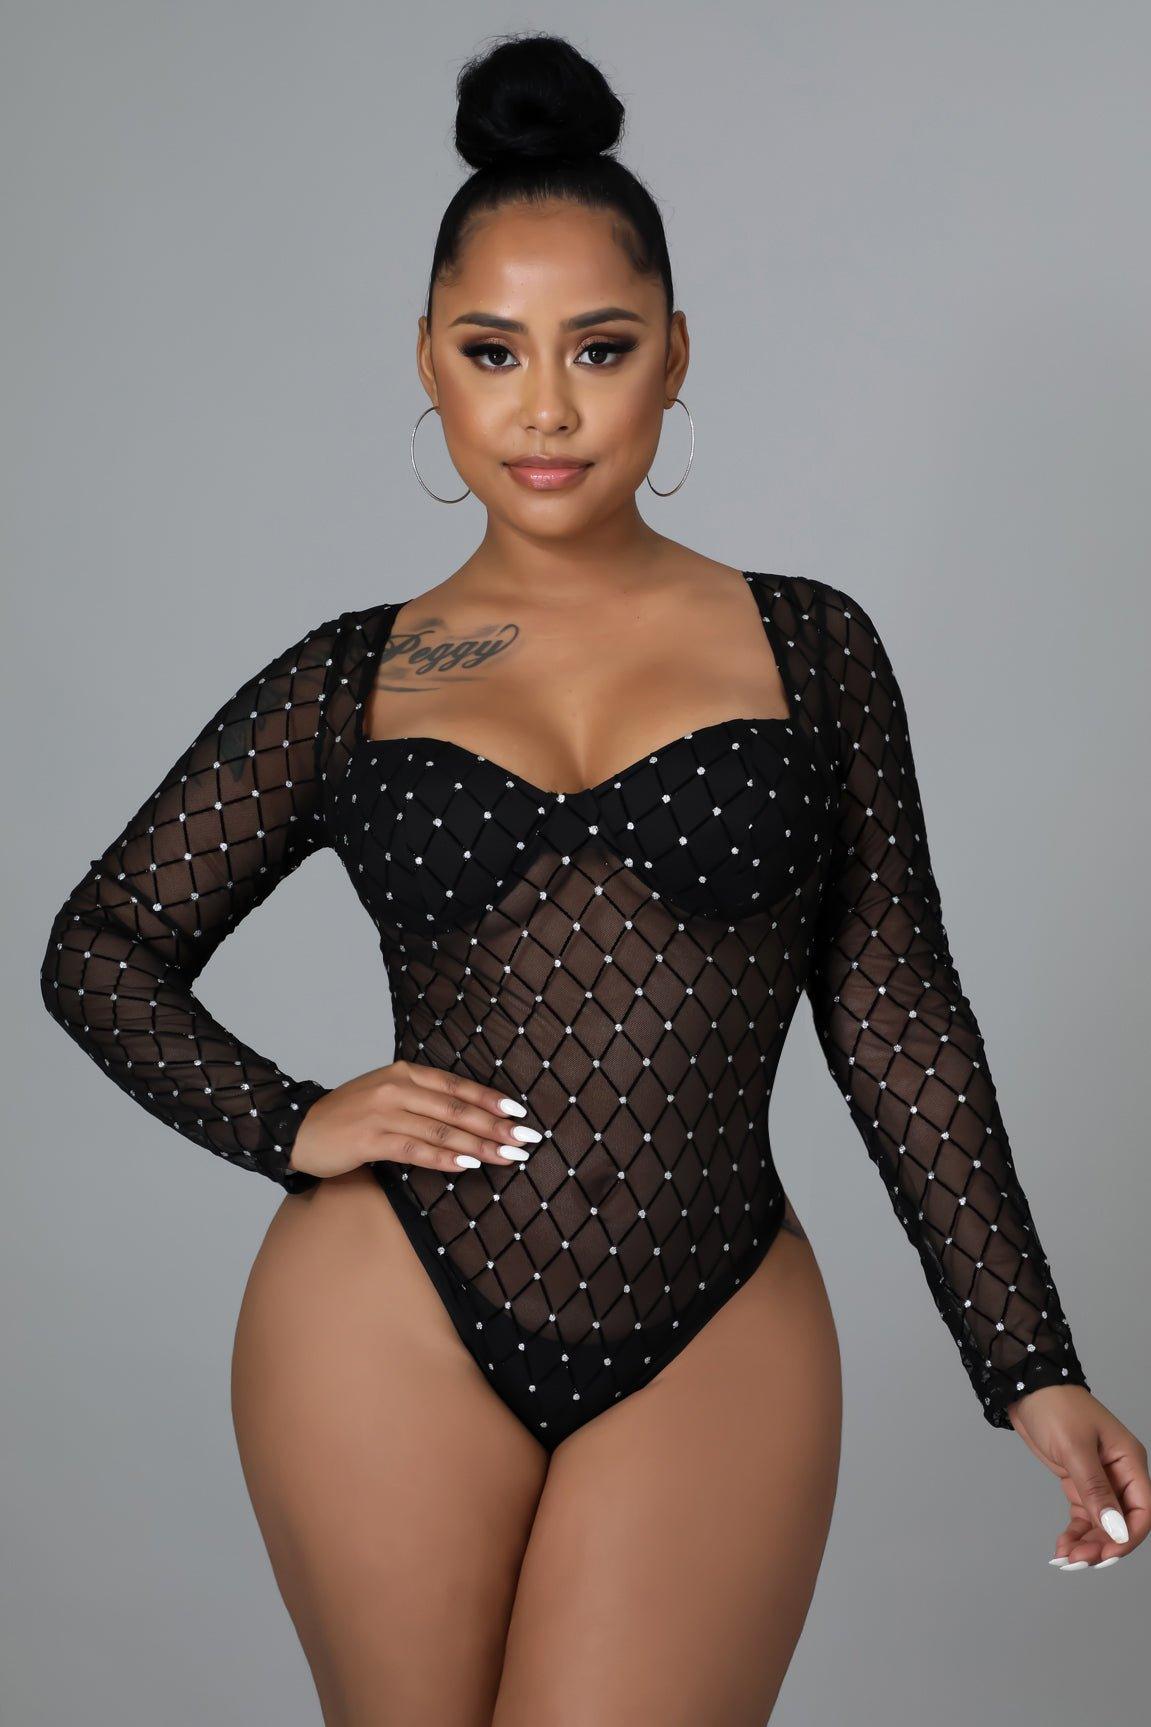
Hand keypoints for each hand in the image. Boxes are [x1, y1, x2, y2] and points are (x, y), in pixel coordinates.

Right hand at [287, 1059, 541, 1180]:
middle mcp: (397, 1087)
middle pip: (456, 1107)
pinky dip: (445, 1156)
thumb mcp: (386, 1096)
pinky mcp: (370, 1138)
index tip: (519, 1113)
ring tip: (507, 1156)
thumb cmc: (348, 1116)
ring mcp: (383, 1111)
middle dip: (495, 1126)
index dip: (490, 1099)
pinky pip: (415, 1148)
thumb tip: (466, 1117)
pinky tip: (468, 1163)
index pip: (456, 1085)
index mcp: (404, 1073)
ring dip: (479, 1144)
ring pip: (441, 1128)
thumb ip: (421, 1101)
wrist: (298, 1128)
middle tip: (526, 1140)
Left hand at [1005, 1384, 1148, 1569]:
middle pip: (1122, 1522)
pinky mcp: (1079, 1482)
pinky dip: (1076, 1533)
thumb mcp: (1075, 1448)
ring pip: (1102, 1524)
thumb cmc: (1056, 1407)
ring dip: (1088, 1544)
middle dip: (1103, 1545)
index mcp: (1129, 1461)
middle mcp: (1119, 1473)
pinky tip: (1062, 1546)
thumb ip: (1095, 1489)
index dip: (1128, 1536)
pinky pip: (1085, 1516)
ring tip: (1066, 1559)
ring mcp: (1100, 1479)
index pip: (1142, 1509)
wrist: (1027, 1388)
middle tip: (1078, 1561)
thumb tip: (1117, 1529)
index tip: (1106, 1554)